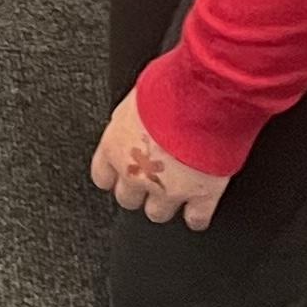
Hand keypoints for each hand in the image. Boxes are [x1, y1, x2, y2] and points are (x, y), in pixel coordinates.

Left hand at [90, 89, 230, 232]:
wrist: (203, 97)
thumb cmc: (171, 87)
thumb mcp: (138, 97)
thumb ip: (135, 118)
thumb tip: (140, 115)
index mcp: (115, 145)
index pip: (103, 176)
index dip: (116, 175)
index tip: (122, 173)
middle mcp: (135, 172)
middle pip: (127, 199)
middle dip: (139, 191)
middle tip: (151, 182)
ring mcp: (167, 187)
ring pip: (157, 213)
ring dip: (165, 204)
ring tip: (174, 194)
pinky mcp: (201, 195)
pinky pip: (196, 219)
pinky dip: (197, 217)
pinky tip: (198, 213)